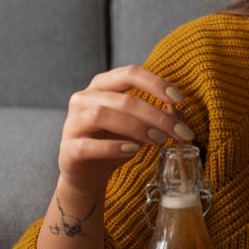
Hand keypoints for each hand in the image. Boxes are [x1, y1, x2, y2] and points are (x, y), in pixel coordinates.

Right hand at [57, 65, 192, 196]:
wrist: (87, 174)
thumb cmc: (115, 143)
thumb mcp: (139, 127)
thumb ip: (157, 116)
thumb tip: (180, 113)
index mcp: (102, 86)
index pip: (130, 73)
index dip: (156, 83)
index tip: (180, 99)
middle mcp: (84, 99)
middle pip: (123, 99)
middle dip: (156, 115)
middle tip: (179, 132)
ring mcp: (73, 123)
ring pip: (102, 115)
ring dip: (137, 127)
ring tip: (159, 141)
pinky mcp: (68, 149)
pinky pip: (88, 145)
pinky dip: (113, 147)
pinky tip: (133, 150)